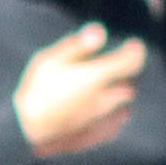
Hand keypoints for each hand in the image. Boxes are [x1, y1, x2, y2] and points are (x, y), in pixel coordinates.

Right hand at [13, 24, 146, 156]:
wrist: (29, 134)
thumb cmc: (37, 93)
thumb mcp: (50, 60)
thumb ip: (78, 45)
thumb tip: (99, 30)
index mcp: (101, 75)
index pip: (134, 59)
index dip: (135, 50)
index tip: (132, 44)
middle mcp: (113, 96)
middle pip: (129, 80)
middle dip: (120, 73)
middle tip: (100, 69)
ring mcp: (111, 117)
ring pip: (124, 100)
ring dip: (115, 93)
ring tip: (92, 92)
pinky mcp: (105, 133)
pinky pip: (116, 118)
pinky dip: (110, 112)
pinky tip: (89, 111)